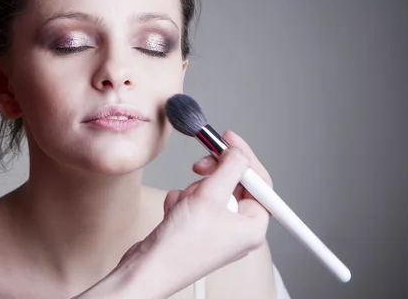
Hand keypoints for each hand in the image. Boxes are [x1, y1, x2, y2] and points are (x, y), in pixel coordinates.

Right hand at [74, 130, 272, 298]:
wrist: (149, 268)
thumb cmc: (181, 245)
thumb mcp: (210, 195)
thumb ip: (229, 167)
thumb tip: (238, 152)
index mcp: (252, 226)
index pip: (259, 181)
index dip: (243, 156)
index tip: (227, 138)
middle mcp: (238, 229)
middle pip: (232, 183)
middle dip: (211, 176)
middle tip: (199, 165)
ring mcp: (217, 230)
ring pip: (209, 190)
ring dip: (192, 191)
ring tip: (183, 205)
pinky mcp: (196, 230)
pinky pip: (193, 202)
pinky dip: (181, 202)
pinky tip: (173, 212)